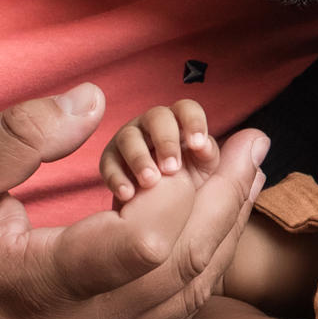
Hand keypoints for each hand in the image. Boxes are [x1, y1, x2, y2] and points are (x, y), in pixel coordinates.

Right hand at [0, 84, 268, 318]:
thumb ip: (18, 137)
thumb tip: (93, 100)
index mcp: (40, 286)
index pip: (145, 243)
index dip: (181, 193)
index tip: (191, 146)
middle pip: (182, 270)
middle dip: (227, 201)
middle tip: (255, 145)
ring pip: (185, 300)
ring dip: (223, 236)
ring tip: (249, 179)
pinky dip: (200, 273)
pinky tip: (215, 233)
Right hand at [100, 99, 220, 201]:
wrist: (161, 210)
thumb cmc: (188, 181)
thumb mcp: (205, 169)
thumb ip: (209, 154)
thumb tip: (204, 144)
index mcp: (179, 122)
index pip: (186, 109)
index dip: (193, 121)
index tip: (198, 145)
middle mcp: (152, 124)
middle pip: (157, 116)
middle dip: (166, 141)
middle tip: (173, 169)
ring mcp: (129, 139)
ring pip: (129, 137)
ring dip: (140, 159)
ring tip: (151, 182)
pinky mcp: (110, 159)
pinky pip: (108, 163)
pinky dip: (117, 178)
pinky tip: (128, 194)